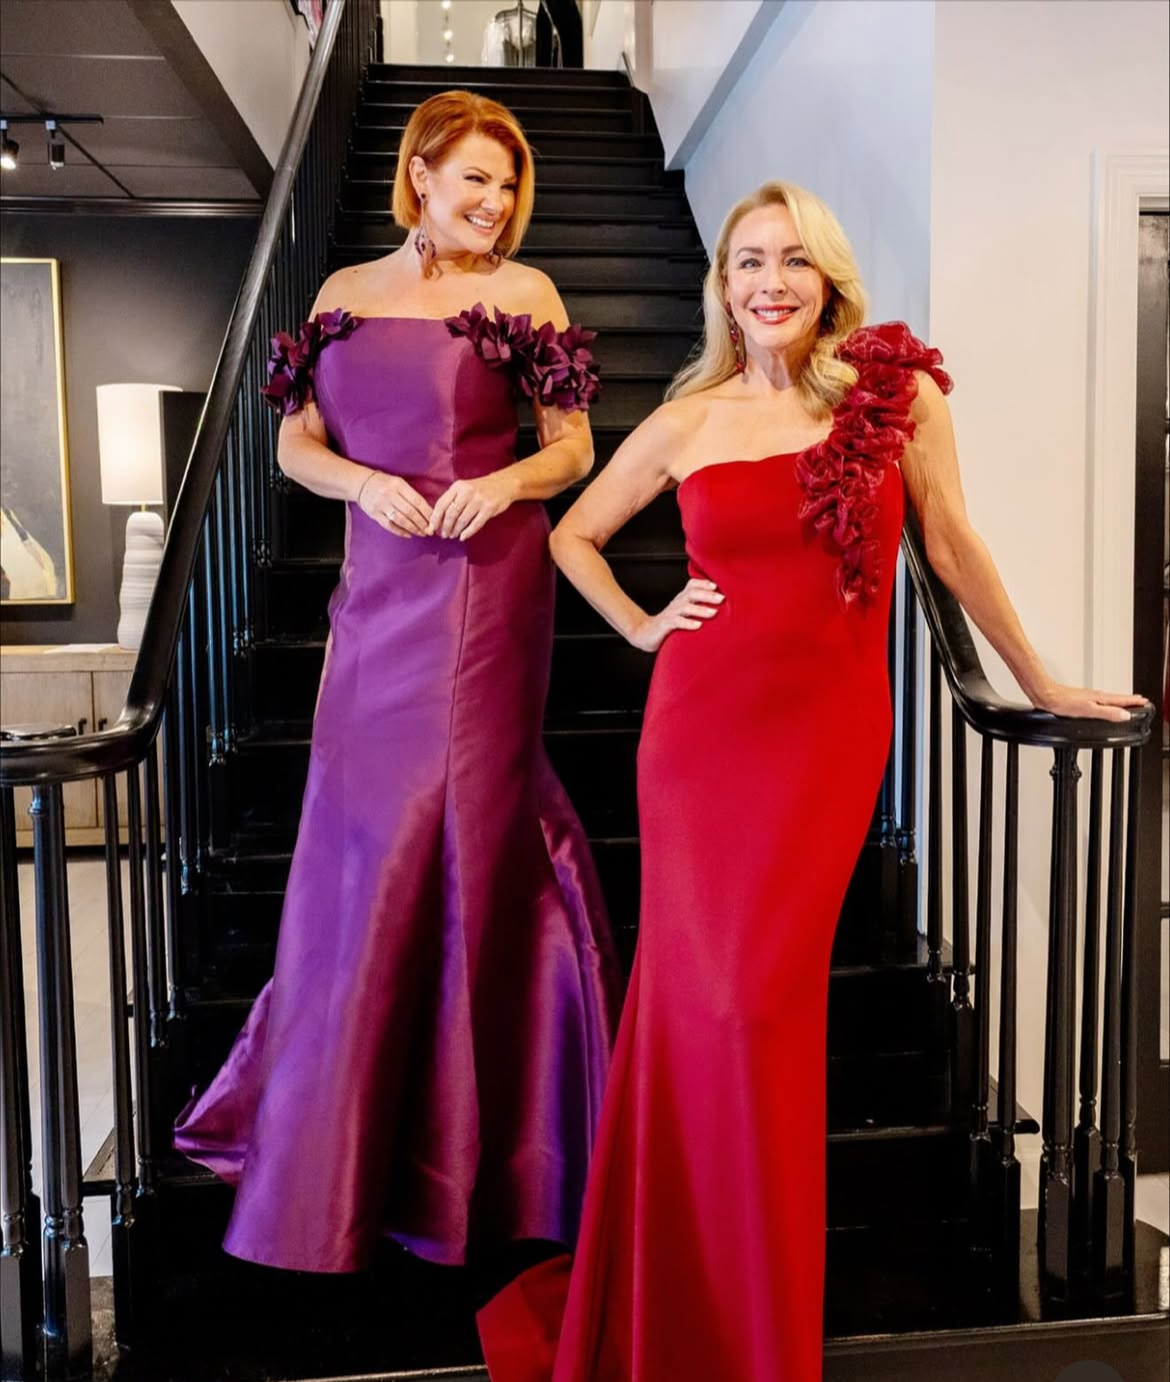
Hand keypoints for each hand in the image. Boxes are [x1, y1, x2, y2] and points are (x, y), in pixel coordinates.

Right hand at [357, 471, 432, 538]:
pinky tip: (408, 534)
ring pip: (401, 520)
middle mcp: (390, 495)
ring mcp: (381, 505)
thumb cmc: (384, 483)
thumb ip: (410, 495)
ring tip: (421, 533)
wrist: (361, 484)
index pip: (417, 501)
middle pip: (410, 512)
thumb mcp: (398, 483)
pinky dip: (400, 531)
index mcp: (398, 485)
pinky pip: (389, 525)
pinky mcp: (374, 514)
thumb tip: (427, 511)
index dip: (427, 512)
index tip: (435, 520)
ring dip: (413, 528)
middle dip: (422, 523)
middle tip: (430, 530)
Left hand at [428, 473, 517, 540]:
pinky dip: (468, 532)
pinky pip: (476, 524)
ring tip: (453, 536)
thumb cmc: (480, 489)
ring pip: (462, 520)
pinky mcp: (489, 509)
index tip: (432, 528)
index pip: (442, 503)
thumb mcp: (464, 488)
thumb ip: (452, 499)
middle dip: (445, 527)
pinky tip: (463, 537)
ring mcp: (479, 500)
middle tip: (444, 535)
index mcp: (458, 486)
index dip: (435, 518)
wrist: (503, 484)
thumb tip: (439, 519)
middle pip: (451, 513)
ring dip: (455, 530)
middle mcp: (467, 492)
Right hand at [629, 578, 723, 652]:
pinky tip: (698, 626)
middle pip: (692, 594)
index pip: (692, 585)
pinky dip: (688, 623)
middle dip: (707, 595)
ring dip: (701, 609)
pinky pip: (677, 622)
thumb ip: (697, 608)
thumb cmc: (668, 624)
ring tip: (714, 613)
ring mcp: (670, 613)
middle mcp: (677, 603)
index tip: (717, 586)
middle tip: (721, 598)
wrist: (645, 633)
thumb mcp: (683, 613)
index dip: (704, 583)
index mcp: (681, 599)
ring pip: (686, 607)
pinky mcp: (665, 625)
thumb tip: (719, 609)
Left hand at [1030, 683, 1149, 721]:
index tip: (1145, 701)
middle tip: (1140, 701)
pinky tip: (1101, 706)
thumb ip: (1107, 713)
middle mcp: (1095, 696)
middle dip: (1129, 700)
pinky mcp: (1079, 700)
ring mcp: (1087, 697)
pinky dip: (1105, 703)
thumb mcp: (1088, 710)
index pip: (1121, 700)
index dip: (1134, 701)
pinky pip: (1098, 701)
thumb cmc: (1063, 702)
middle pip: (1116, 698)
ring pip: (1107, 699)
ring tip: (1125, 703)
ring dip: (1118, 701)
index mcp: (1099, 698)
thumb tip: (1125, 715)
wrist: (1046, 695)